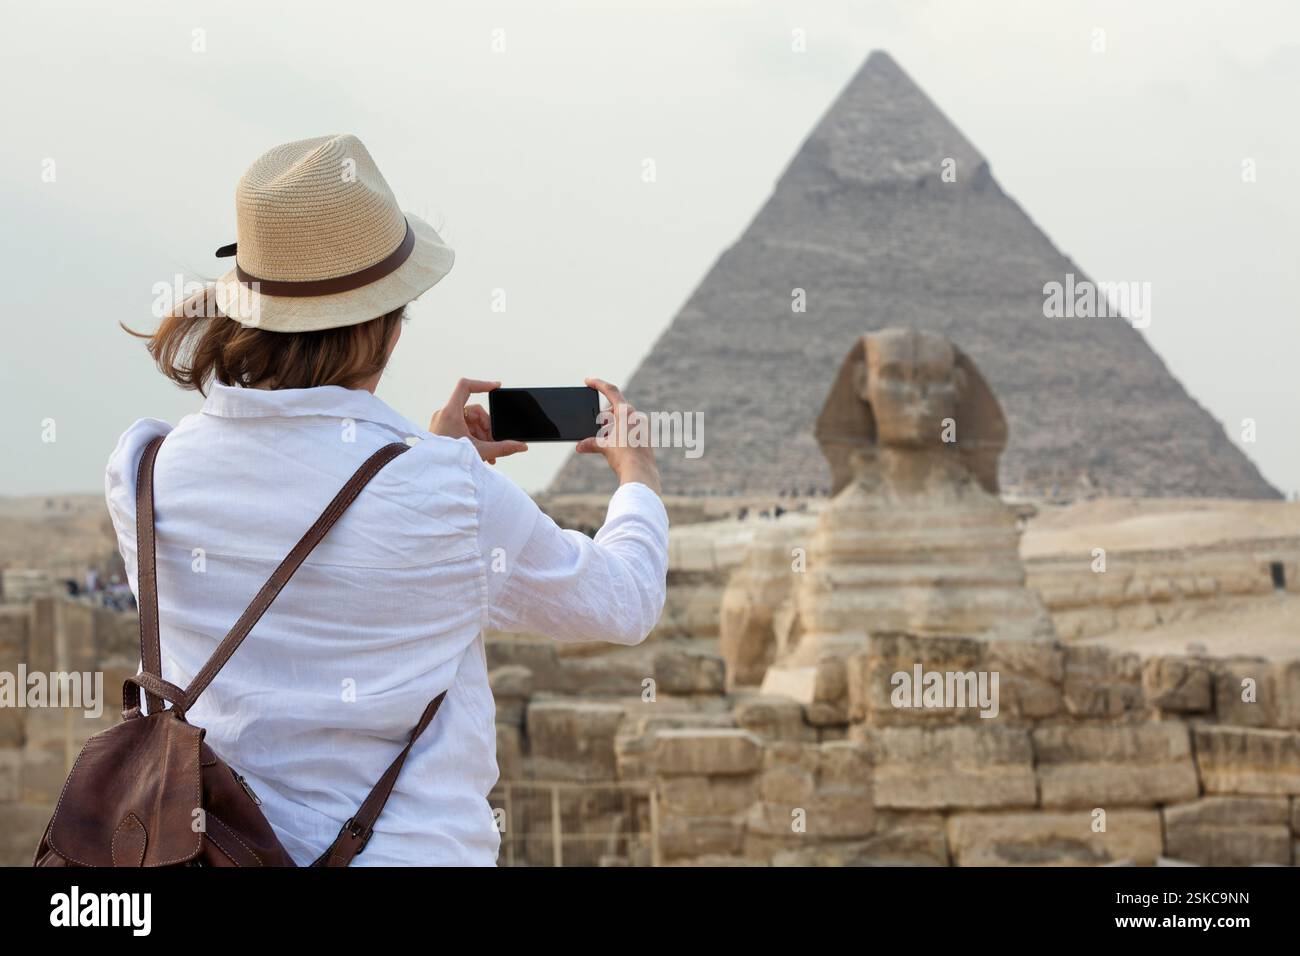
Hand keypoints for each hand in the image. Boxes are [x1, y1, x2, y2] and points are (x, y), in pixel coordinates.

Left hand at [429, 378, 526, 464]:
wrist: (431, 477)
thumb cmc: (449, 462)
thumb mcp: (479, 452)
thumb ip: (502, 448)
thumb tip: (522, 446)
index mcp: (450, 413)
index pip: (465, 386)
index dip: (483, 384)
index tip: (497, 387)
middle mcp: (445, 414)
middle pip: (474, 411)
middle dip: (487, 427)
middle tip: (493, 442)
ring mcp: (443, 422)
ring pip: (470, 421)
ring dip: (482, 436)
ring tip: (488, 454)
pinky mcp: (442, 431)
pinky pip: (462, 428)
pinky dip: (473, 438)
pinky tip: (481, 453)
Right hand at [576, 377, 661, 493]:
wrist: (641, 473)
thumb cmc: (624, 457)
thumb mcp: (604, 447)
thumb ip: (590, 443)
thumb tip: (580, 446)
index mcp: (626, 412)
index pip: (611, 391)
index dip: (598, 384)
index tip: (588, 381)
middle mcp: (636, 416)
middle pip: (615, 407)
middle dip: (603, 415)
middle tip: (596, 425)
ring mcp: (642, 426)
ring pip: (622, 419)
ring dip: (611, 426)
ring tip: (604, 439)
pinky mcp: (644, 436)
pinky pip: (629, 428)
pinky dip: (619, 432)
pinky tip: (614, 445)